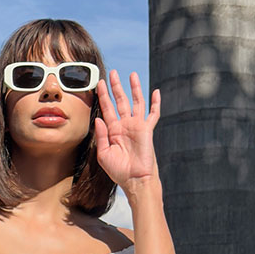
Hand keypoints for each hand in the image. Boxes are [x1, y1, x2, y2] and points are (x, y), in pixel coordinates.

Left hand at [94, 70, 160, 192]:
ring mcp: (137, 126)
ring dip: (134, 88)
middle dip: (116, 87)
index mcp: (113, 131)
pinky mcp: (147, 129)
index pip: (107, 109)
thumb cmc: (118, 171)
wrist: (135, 180)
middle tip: (112, 73)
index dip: (103, 96)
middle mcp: (125, 126)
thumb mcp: (104, 154)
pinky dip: (155, 103)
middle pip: (120, 101)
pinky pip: (153, 114)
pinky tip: (156, 92)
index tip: (99, 84)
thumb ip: (101, 136)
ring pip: (136, 102)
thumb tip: (98, 118)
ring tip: (131, 74)